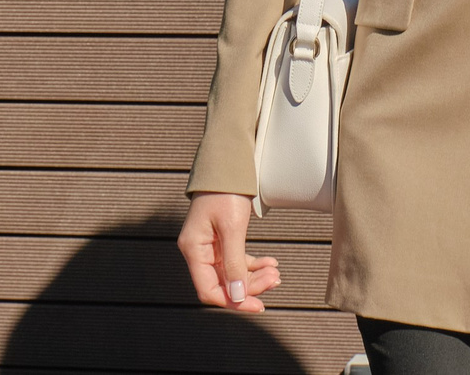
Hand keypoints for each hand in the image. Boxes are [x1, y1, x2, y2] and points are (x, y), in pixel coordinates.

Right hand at [177, 192, 279, 310]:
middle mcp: (198, 251)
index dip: (233, 301)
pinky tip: (271, 263)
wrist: (227, 164)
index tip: (258, 305)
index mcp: (194, 249)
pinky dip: (253, 264)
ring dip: (254, 276)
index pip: (209, 289)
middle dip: (250, 286)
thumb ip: (234, 263)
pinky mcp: (221, 239)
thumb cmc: (225, 192)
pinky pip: (236, 260)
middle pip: (223, 283)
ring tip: (275, 272)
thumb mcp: (232, 228)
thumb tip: (237, 295)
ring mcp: (209, 246)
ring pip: (232, 273)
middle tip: (275, 279)